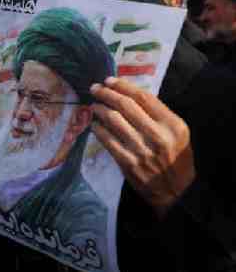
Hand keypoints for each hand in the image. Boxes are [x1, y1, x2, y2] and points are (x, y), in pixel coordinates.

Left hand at [90, 76, 194, 218]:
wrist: (175, 191)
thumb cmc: (175, 157)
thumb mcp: (176, 133)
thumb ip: (157, 114)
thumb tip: (127, 94)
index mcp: (172, 125)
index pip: (144, 98)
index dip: (123, 86)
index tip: (109, 80)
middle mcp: (158, 135)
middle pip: (126, 106)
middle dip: (106, 93)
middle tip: (95, 88)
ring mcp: (142, 150)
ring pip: (113, 120)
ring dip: (99, 109)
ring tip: (94, 105)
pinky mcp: (128, 162)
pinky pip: (107, 140)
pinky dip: (97, 128)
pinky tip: (94, 124)